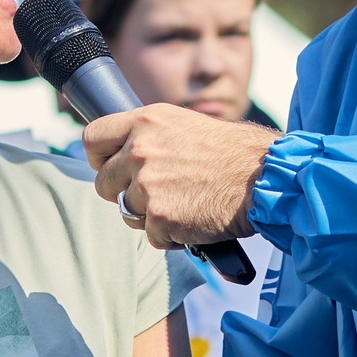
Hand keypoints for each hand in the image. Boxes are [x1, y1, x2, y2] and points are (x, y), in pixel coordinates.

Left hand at [82, 105, 276, 248]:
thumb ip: (149, 136)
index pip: (92, 138)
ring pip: (127, 212)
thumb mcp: (184, 125)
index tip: (112, 167)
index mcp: (145, 120)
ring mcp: (147, 183)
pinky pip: (151, 236)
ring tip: (184, 203)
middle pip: (103, 183)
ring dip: (151, 216)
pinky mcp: (160, 215)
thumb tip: (123, 153)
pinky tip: (194, 219)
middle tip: (160, 192)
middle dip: (126, 193)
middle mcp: (140, 149)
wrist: (263, 177)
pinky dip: (171, 235)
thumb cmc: (233, 153)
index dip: (100, 158)